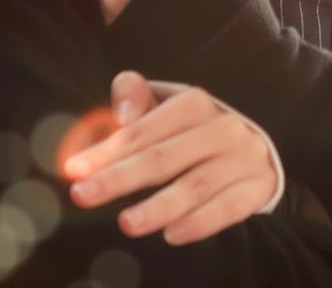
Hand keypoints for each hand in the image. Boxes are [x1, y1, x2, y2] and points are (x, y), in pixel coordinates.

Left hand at [64, 74, 280, 244]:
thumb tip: (120, 114)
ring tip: (127, 223)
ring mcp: (243, 157)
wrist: (253, 148)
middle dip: (120, 178)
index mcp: (194, 103)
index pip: (144, 130)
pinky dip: (200, 222)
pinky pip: (228, 207)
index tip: (73, 170)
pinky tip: (172, 234)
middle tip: (83, 196)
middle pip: (165, 157)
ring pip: (196, 185)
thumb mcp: (164, 106)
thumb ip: (135, 98)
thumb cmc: (191, 130)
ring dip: (159, 206)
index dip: (107, 150)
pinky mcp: (258, 186)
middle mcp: (221, 127)